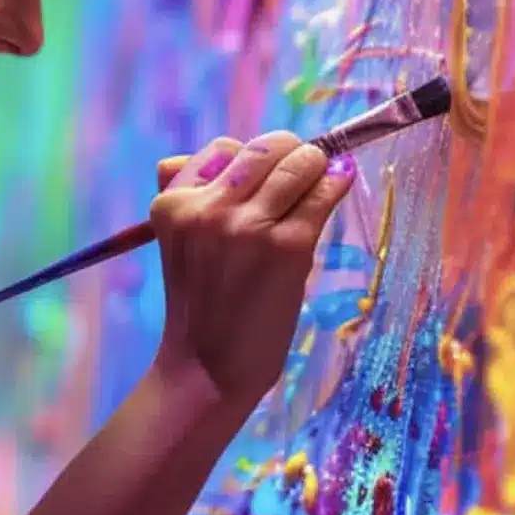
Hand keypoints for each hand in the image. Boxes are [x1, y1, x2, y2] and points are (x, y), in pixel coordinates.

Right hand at [150, 131, 353, 407]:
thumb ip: (189, 193)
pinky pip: (322, 195)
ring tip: (325, 170)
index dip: (249, 156)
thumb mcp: (177, 240)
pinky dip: (337, 181)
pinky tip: (342, 179)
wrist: (209, 365)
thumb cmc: (200, 302)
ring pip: (296, 164)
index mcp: (173, 203)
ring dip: (317, 162)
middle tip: (305, 161)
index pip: (221, 148)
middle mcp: (208, 209)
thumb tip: (229, 150)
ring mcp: (249, 227)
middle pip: (262, 148)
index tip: (267, 170)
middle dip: (290, 150)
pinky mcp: (287, 246)